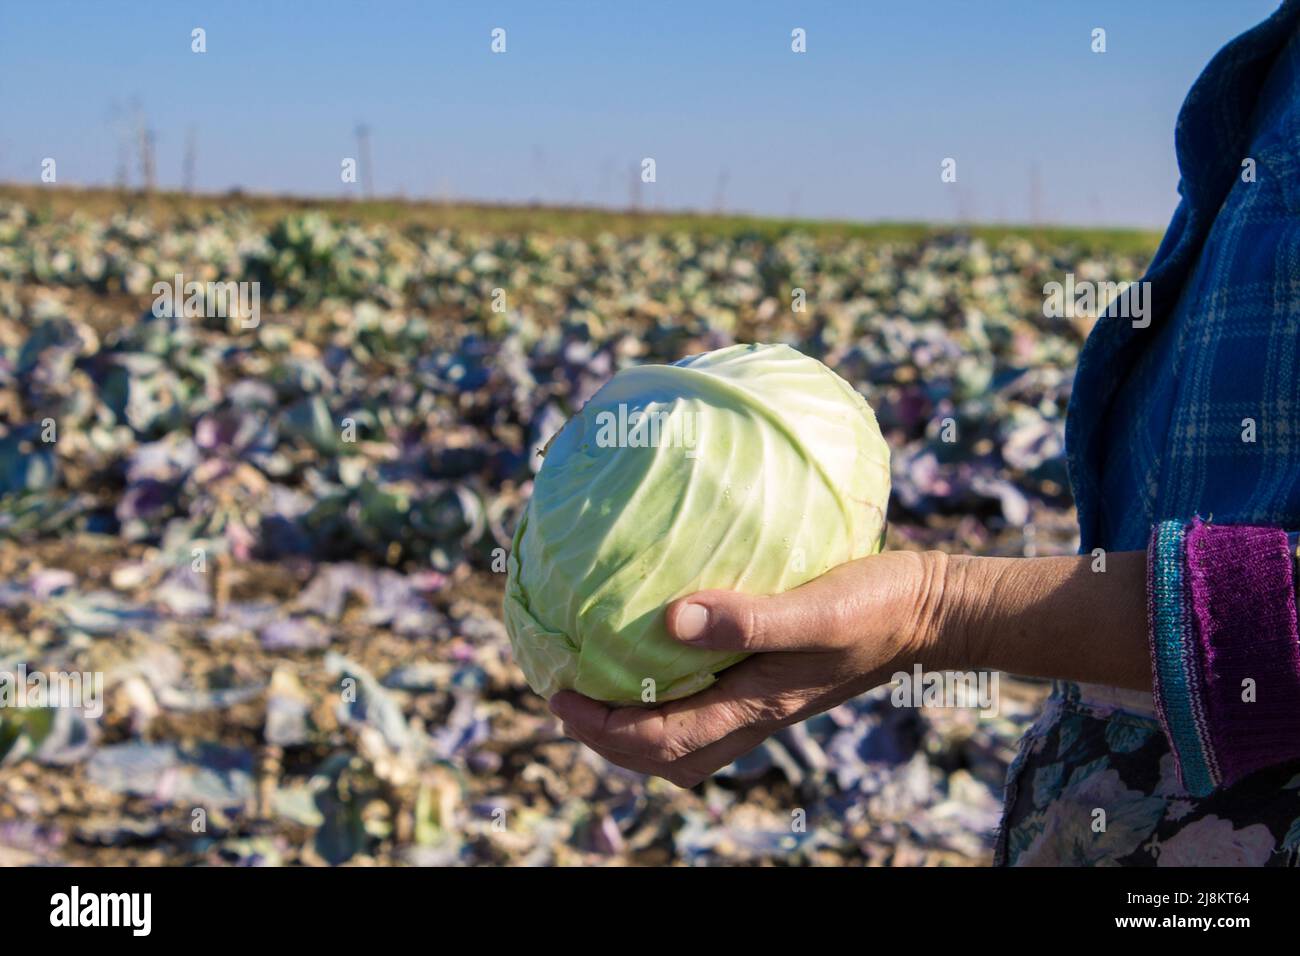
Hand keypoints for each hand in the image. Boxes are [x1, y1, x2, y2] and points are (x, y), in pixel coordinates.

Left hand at [548, 550, 947, 787]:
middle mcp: (752, 712)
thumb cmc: (878, 606)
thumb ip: (748, 618)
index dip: (600, 728)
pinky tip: (654, 652)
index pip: (659, 741)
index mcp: (755, 705)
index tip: (557, 694)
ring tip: (596, 685)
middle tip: (562, 696)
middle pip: (663, 755)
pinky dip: (666, 695)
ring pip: (683, 737)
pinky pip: (704, 702)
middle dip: (605, 739)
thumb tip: (669, 621)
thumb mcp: (816, 610)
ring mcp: (762, 699)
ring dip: (633, 724)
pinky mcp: (771, 676)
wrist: (930, 609)